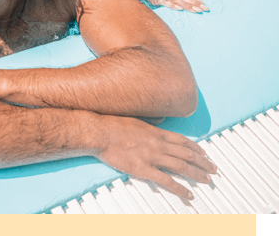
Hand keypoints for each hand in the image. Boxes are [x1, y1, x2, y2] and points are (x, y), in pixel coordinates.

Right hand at [95, 115, 215, 199]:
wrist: (99, 132)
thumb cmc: (112, 124)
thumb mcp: (134, 119)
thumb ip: (149, 124)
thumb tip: (157, 123)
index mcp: (156, 132)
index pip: (182, 141)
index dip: (196, 148)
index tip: (204, 153)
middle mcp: (158, 144)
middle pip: (187, 154)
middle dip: (203, 162)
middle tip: (213, 169)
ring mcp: (152, 157)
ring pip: (182, 167)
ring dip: (197, 174)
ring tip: (207, 180)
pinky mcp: (143, 169)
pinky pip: (166, 181)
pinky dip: (180, 188)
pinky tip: (188, 194)